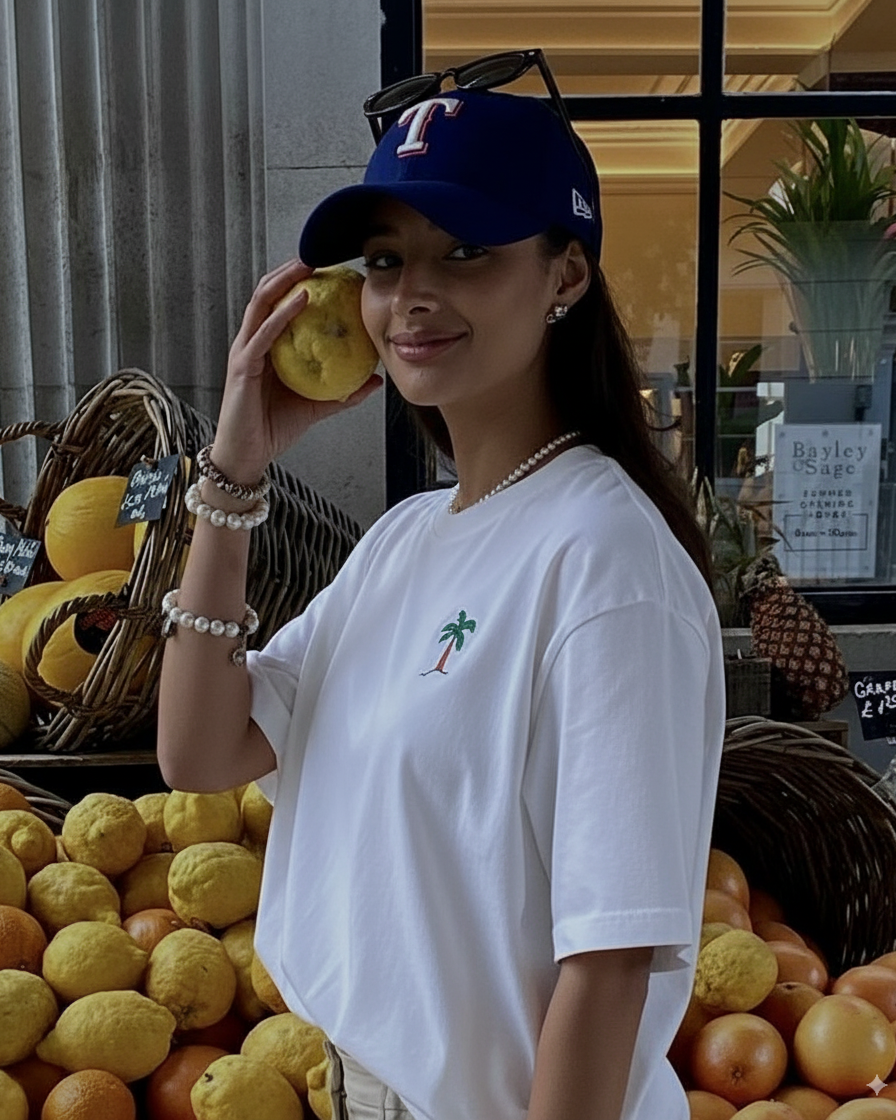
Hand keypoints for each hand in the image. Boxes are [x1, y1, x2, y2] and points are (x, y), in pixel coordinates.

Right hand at [211, 259, 382, 483]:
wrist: (247, 456)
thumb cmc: (273, 429)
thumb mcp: (316, 406)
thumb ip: (343, 392)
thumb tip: (375, 380)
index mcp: (265, 348)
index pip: (279, 306)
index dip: (298, 284)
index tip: (326, 271)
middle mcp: (251, 343)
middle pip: (267, 294)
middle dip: (289, 270)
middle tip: (317, 255)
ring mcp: (244, 351)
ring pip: (261, 303)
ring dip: (284, 280)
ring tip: (308, 264)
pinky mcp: (242, 365)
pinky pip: (265, 333)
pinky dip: (283, 313)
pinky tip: (302, 299)